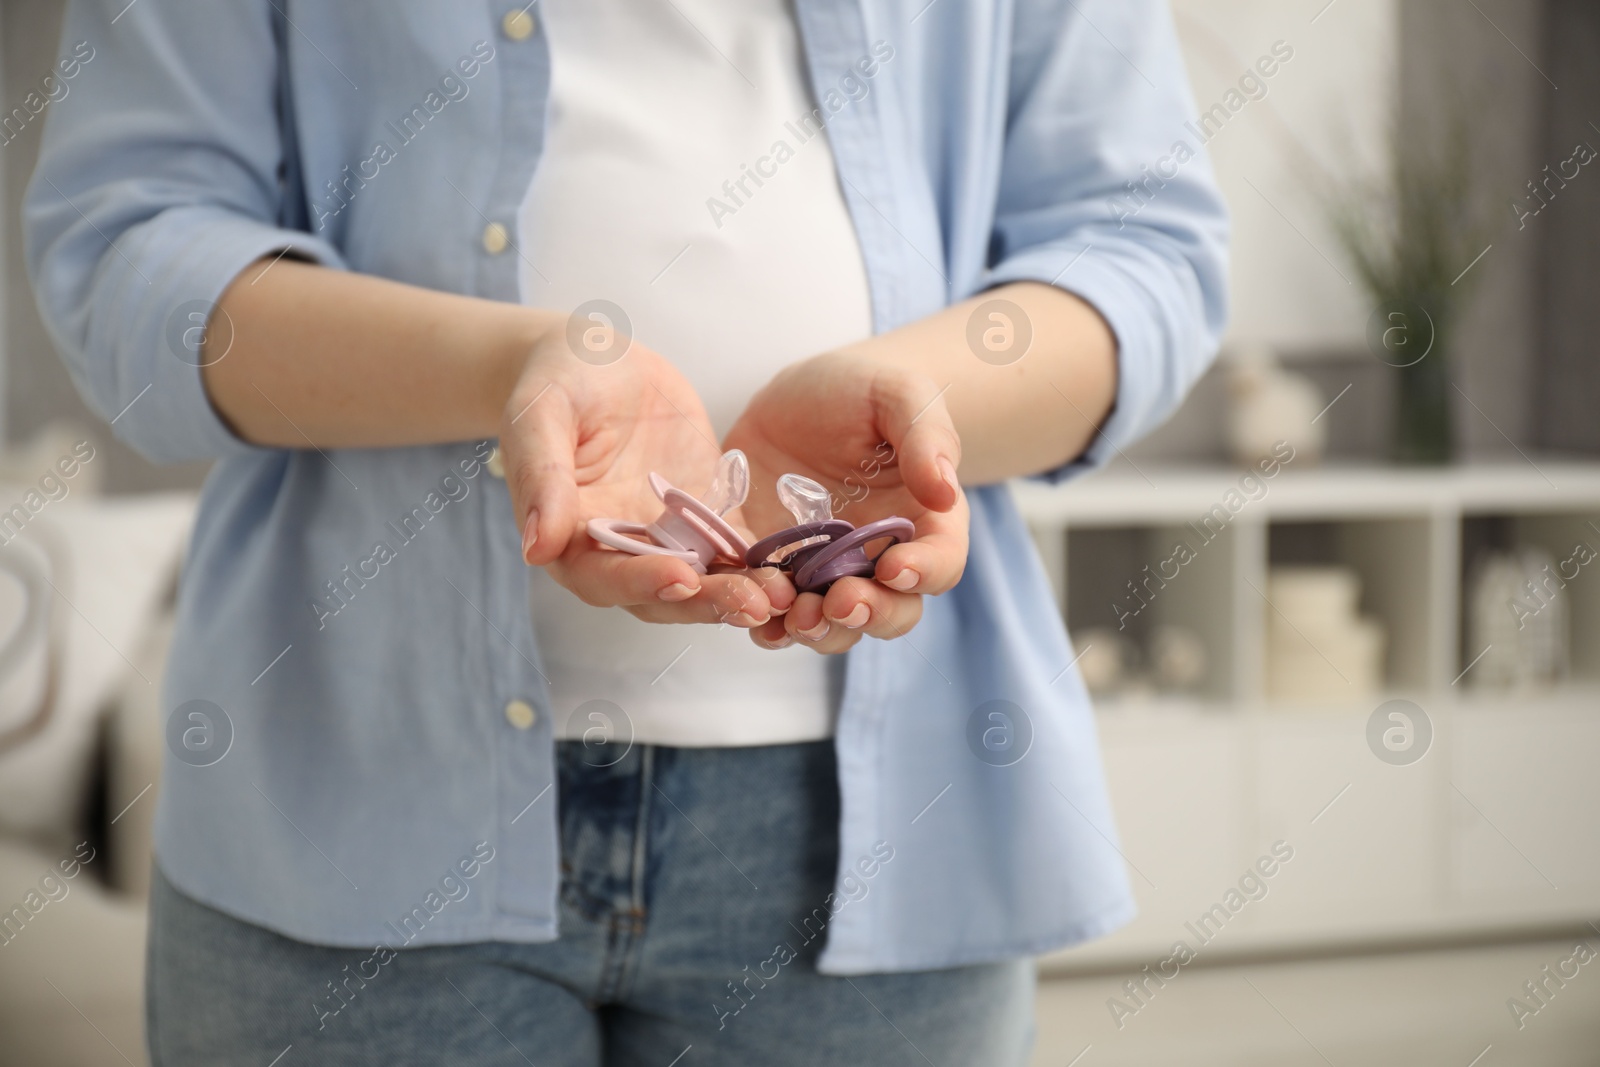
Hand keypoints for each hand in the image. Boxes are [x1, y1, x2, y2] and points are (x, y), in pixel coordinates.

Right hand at [505, 328, 792, 626]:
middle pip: (662, 593)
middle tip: (753, 602)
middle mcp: (618, 550)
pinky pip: (734, 549)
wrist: (596, 360)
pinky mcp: (703, 518)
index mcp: (569, 537)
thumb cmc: (557, 379)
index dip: (641, 580)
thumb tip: (536, 548)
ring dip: (741, 591)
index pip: (603, 576)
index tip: (681, 576)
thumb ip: (541, 478)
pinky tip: (800, 565)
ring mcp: (665, 538)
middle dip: (707, 601)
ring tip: (784, 593)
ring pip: (704, 581)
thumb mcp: (541, 414)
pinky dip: (763, 562)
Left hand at [724, 353, 968, 653]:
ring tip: (793, 614)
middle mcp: (879, 560)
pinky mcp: (775, 573)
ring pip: (833, 625)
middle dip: (868, 615)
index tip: (895, 567)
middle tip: (839, 601)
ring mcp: (825, 574)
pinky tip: (752, 614)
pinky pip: (773, 613)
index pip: (940, 562)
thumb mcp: (898, 395)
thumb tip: (944, 491)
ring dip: (817, 630)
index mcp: (923, 522)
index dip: (924, 572)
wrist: (795, 401)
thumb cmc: (860, 393)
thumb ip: (926, 436)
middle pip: (890, 612)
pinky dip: (765, 623)